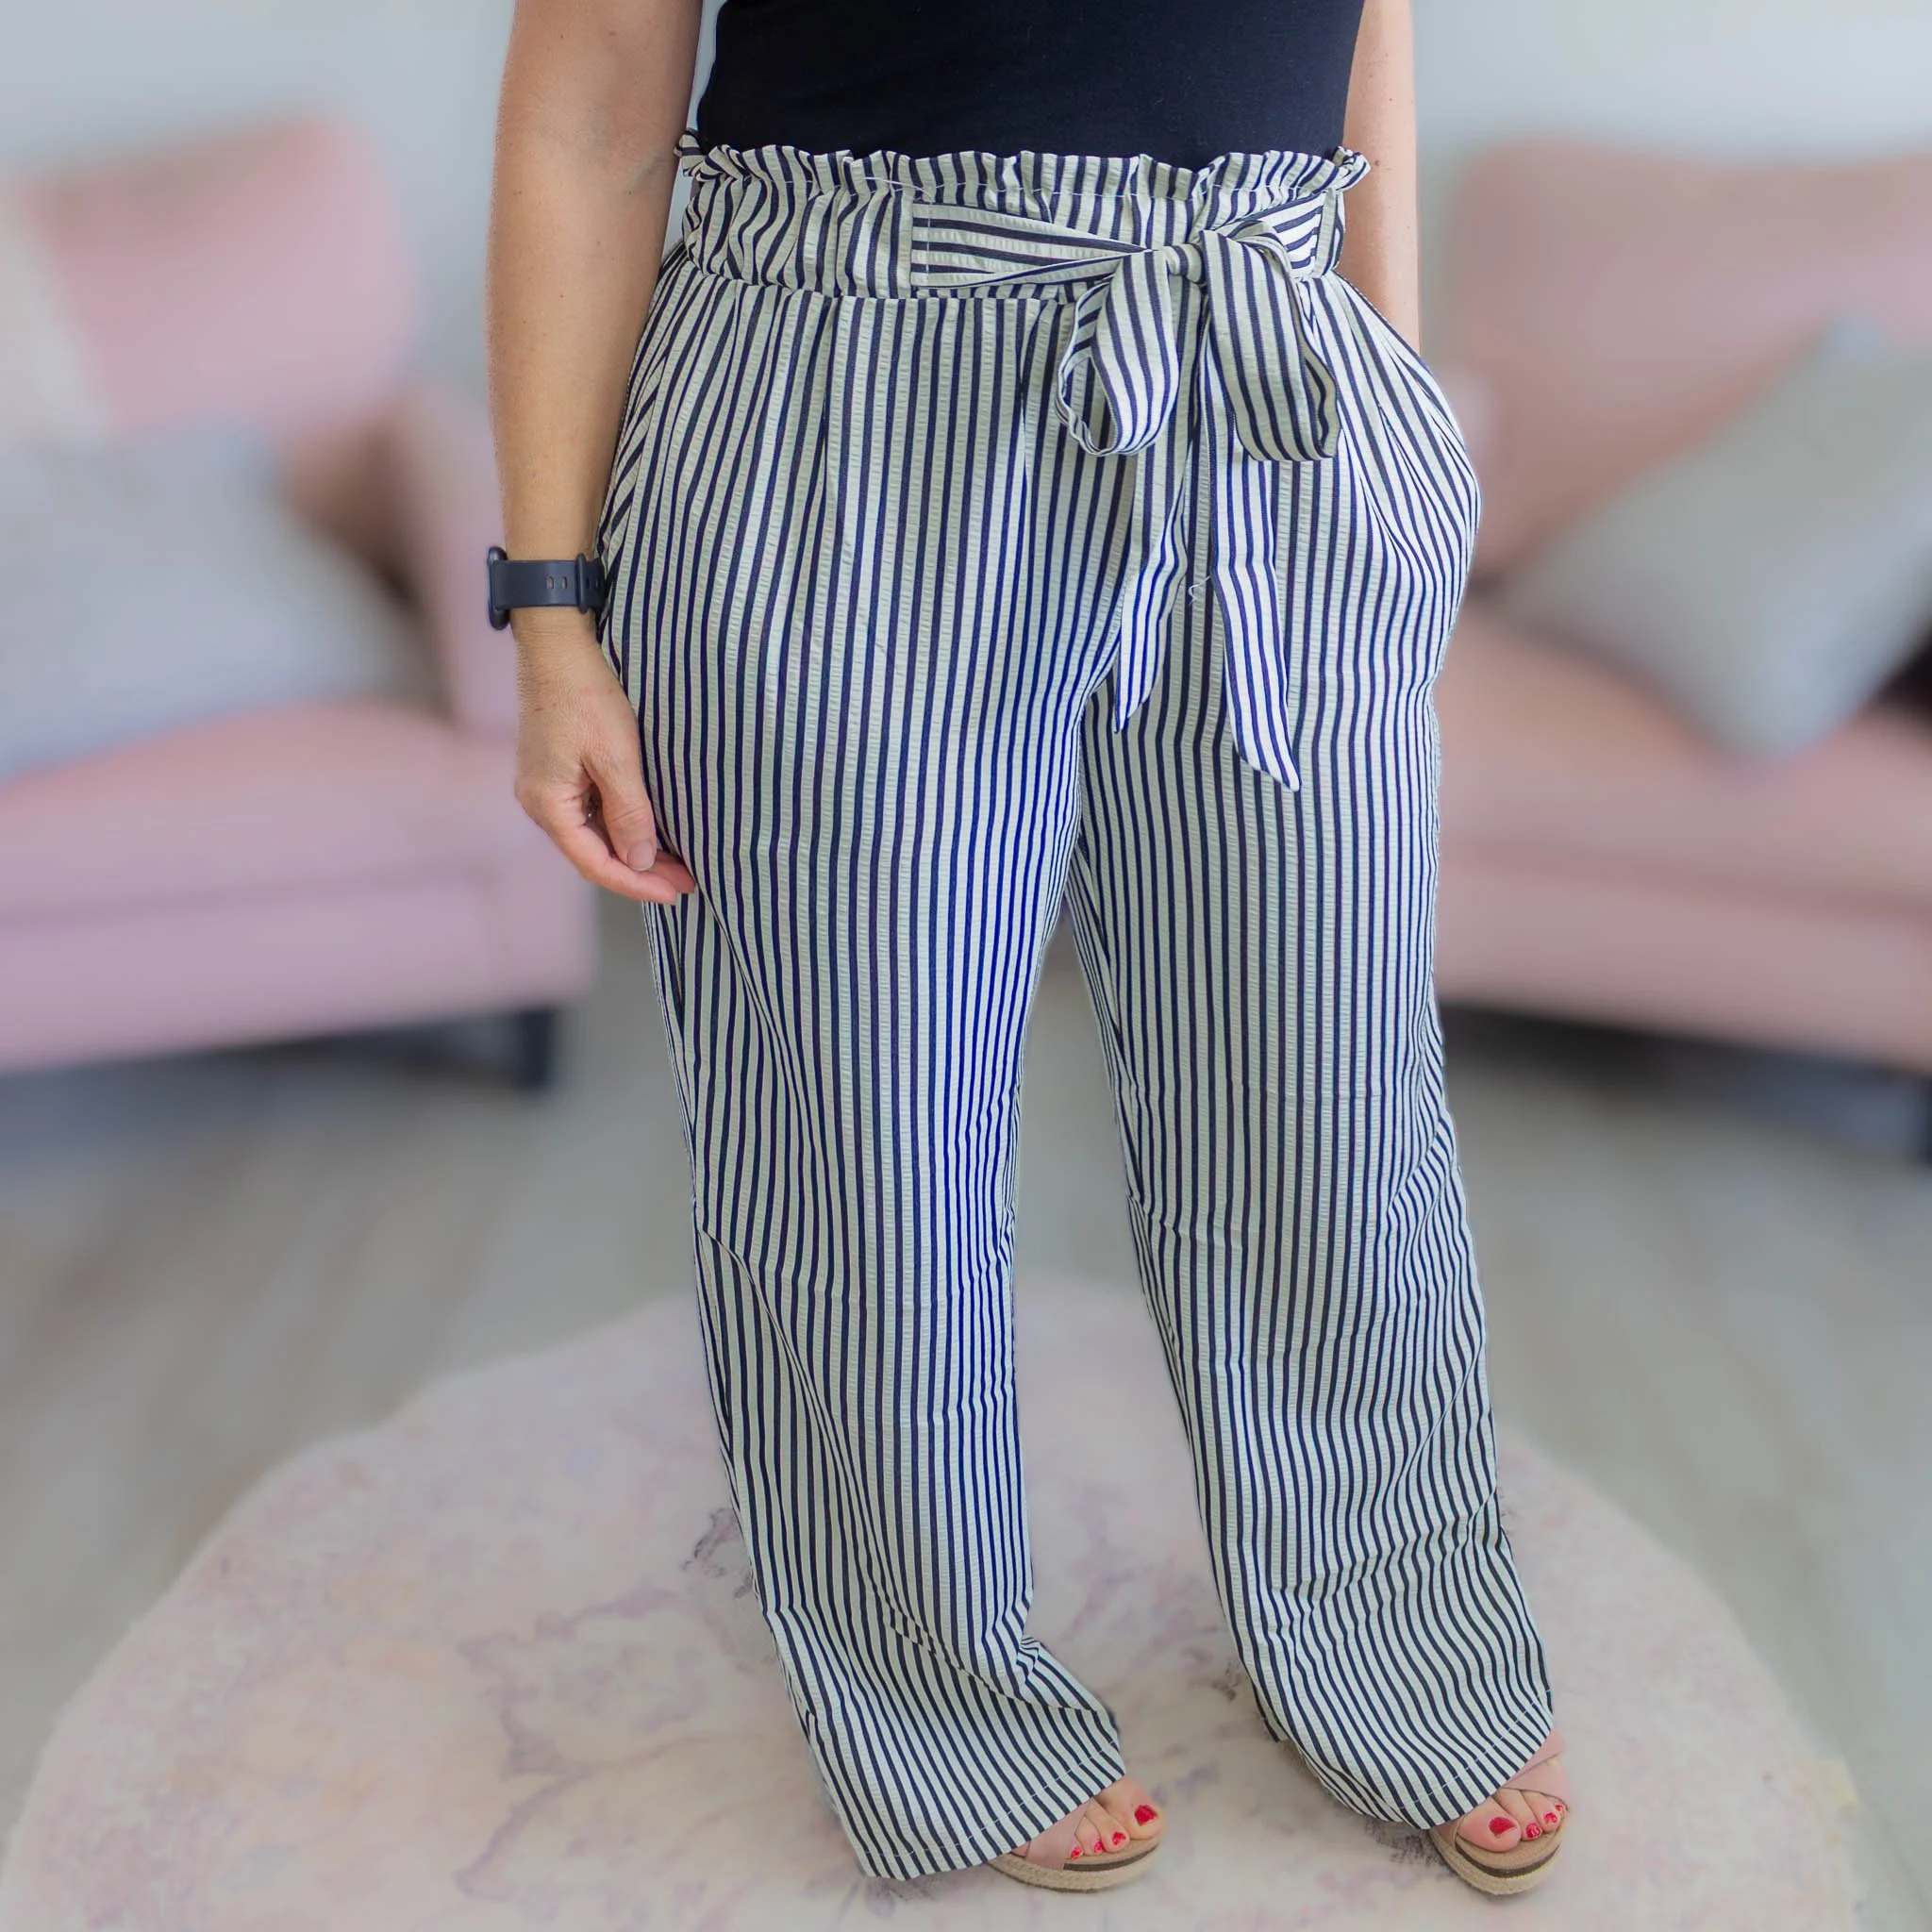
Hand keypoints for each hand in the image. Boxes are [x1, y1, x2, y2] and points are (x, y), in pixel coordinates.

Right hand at [511, 609, 696, 905]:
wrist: (557, 644)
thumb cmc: (584, 694)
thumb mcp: (616, 757)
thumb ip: (629, 813)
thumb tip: (641, 861)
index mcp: (547, 804)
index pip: (595, 864)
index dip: (637, 884)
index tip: (677, 892)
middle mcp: (541, 802)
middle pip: (594, 853)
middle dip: (641, 871)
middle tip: (687, 880)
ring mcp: (547, 786)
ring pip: (595, 834)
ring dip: (633, 849)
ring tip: (677, 861)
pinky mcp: (558, 770)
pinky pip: (592, 811)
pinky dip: (622, 824)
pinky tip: (651, 829)